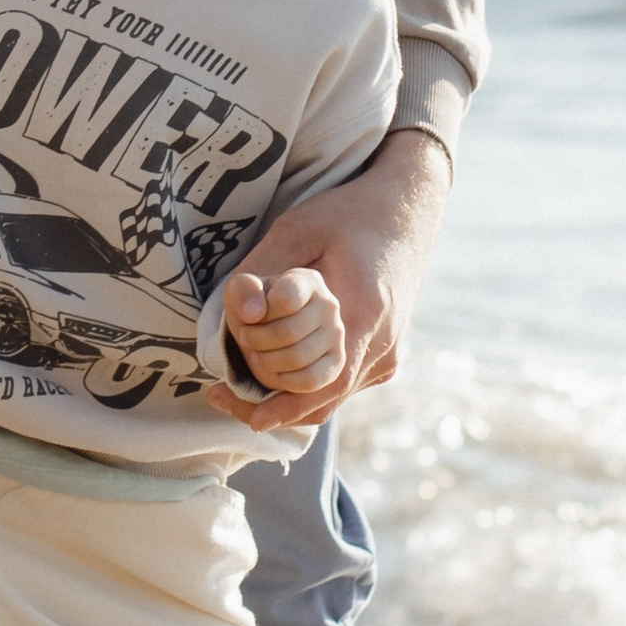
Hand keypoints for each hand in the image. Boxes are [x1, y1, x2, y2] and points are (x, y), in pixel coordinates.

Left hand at [202, 129, 449, 425]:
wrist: (406, 209)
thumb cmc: (347, 215)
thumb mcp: (297, 229)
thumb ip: (264, 270)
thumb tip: (241, 315)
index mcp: (365, 312)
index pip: (323, 381)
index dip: (284, 407)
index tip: (247, 416)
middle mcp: (383, 343)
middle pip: (325, 399)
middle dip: (272, 408)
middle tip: (219, 396)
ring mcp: (389, 352)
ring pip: (334, 395)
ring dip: (288, 400)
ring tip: (237, 391)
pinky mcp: (387, 353)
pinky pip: (344, 383)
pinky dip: (309, 386)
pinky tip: (272, 373)